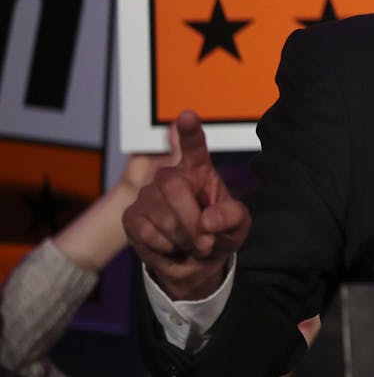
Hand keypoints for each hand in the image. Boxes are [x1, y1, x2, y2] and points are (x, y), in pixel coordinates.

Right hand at [122, 111, 251, 299]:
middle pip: (173, 185)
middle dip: (191, 219)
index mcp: (200, 170)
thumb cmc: (218, 234)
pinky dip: (165, 247)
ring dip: (183, 238)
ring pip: (162, 214)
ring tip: (192, 244)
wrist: (195, 262)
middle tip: (206, 242)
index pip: (194, 146)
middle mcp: (170, 176)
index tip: (187, 115)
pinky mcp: (132, 216)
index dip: (190, 131)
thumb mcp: (237, 227)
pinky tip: (172, 246)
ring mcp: (148, 195)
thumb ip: (231, 217)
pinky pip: (147, 232)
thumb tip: (207, 220)